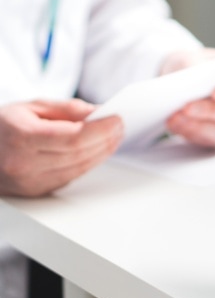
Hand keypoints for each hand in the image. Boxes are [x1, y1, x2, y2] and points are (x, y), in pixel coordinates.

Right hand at [0, 99, 122, 195]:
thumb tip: (99, 112)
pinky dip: (88, 163)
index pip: (73, 137)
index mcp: (22, 137)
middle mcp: (23, 163)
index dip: (100, 129)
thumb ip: (68, 109)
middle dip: (106, 139)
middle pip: (79, 154)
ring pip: (79, 168)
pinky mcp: (34, 191)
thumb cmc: (3, 124)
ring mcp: (28, 181)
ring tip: (114, 136)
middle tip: (120, 126)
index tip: (117, 119)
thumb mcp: (32, 106)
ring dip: (102, 152)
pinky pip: (71, 177)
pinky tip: (97, 150)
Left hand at [162, 48, 214, 146]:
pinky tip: (175, 124)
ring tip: (177, 117)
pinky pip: (208, 139)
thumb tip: (195, 80)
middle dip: (209, 111)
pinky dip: (190, 132)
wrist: (182, 80)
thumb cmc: (194, 65)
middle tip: (187, 107)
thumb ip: (196, 66)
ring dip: (198, 125)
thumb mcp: (193, 57)